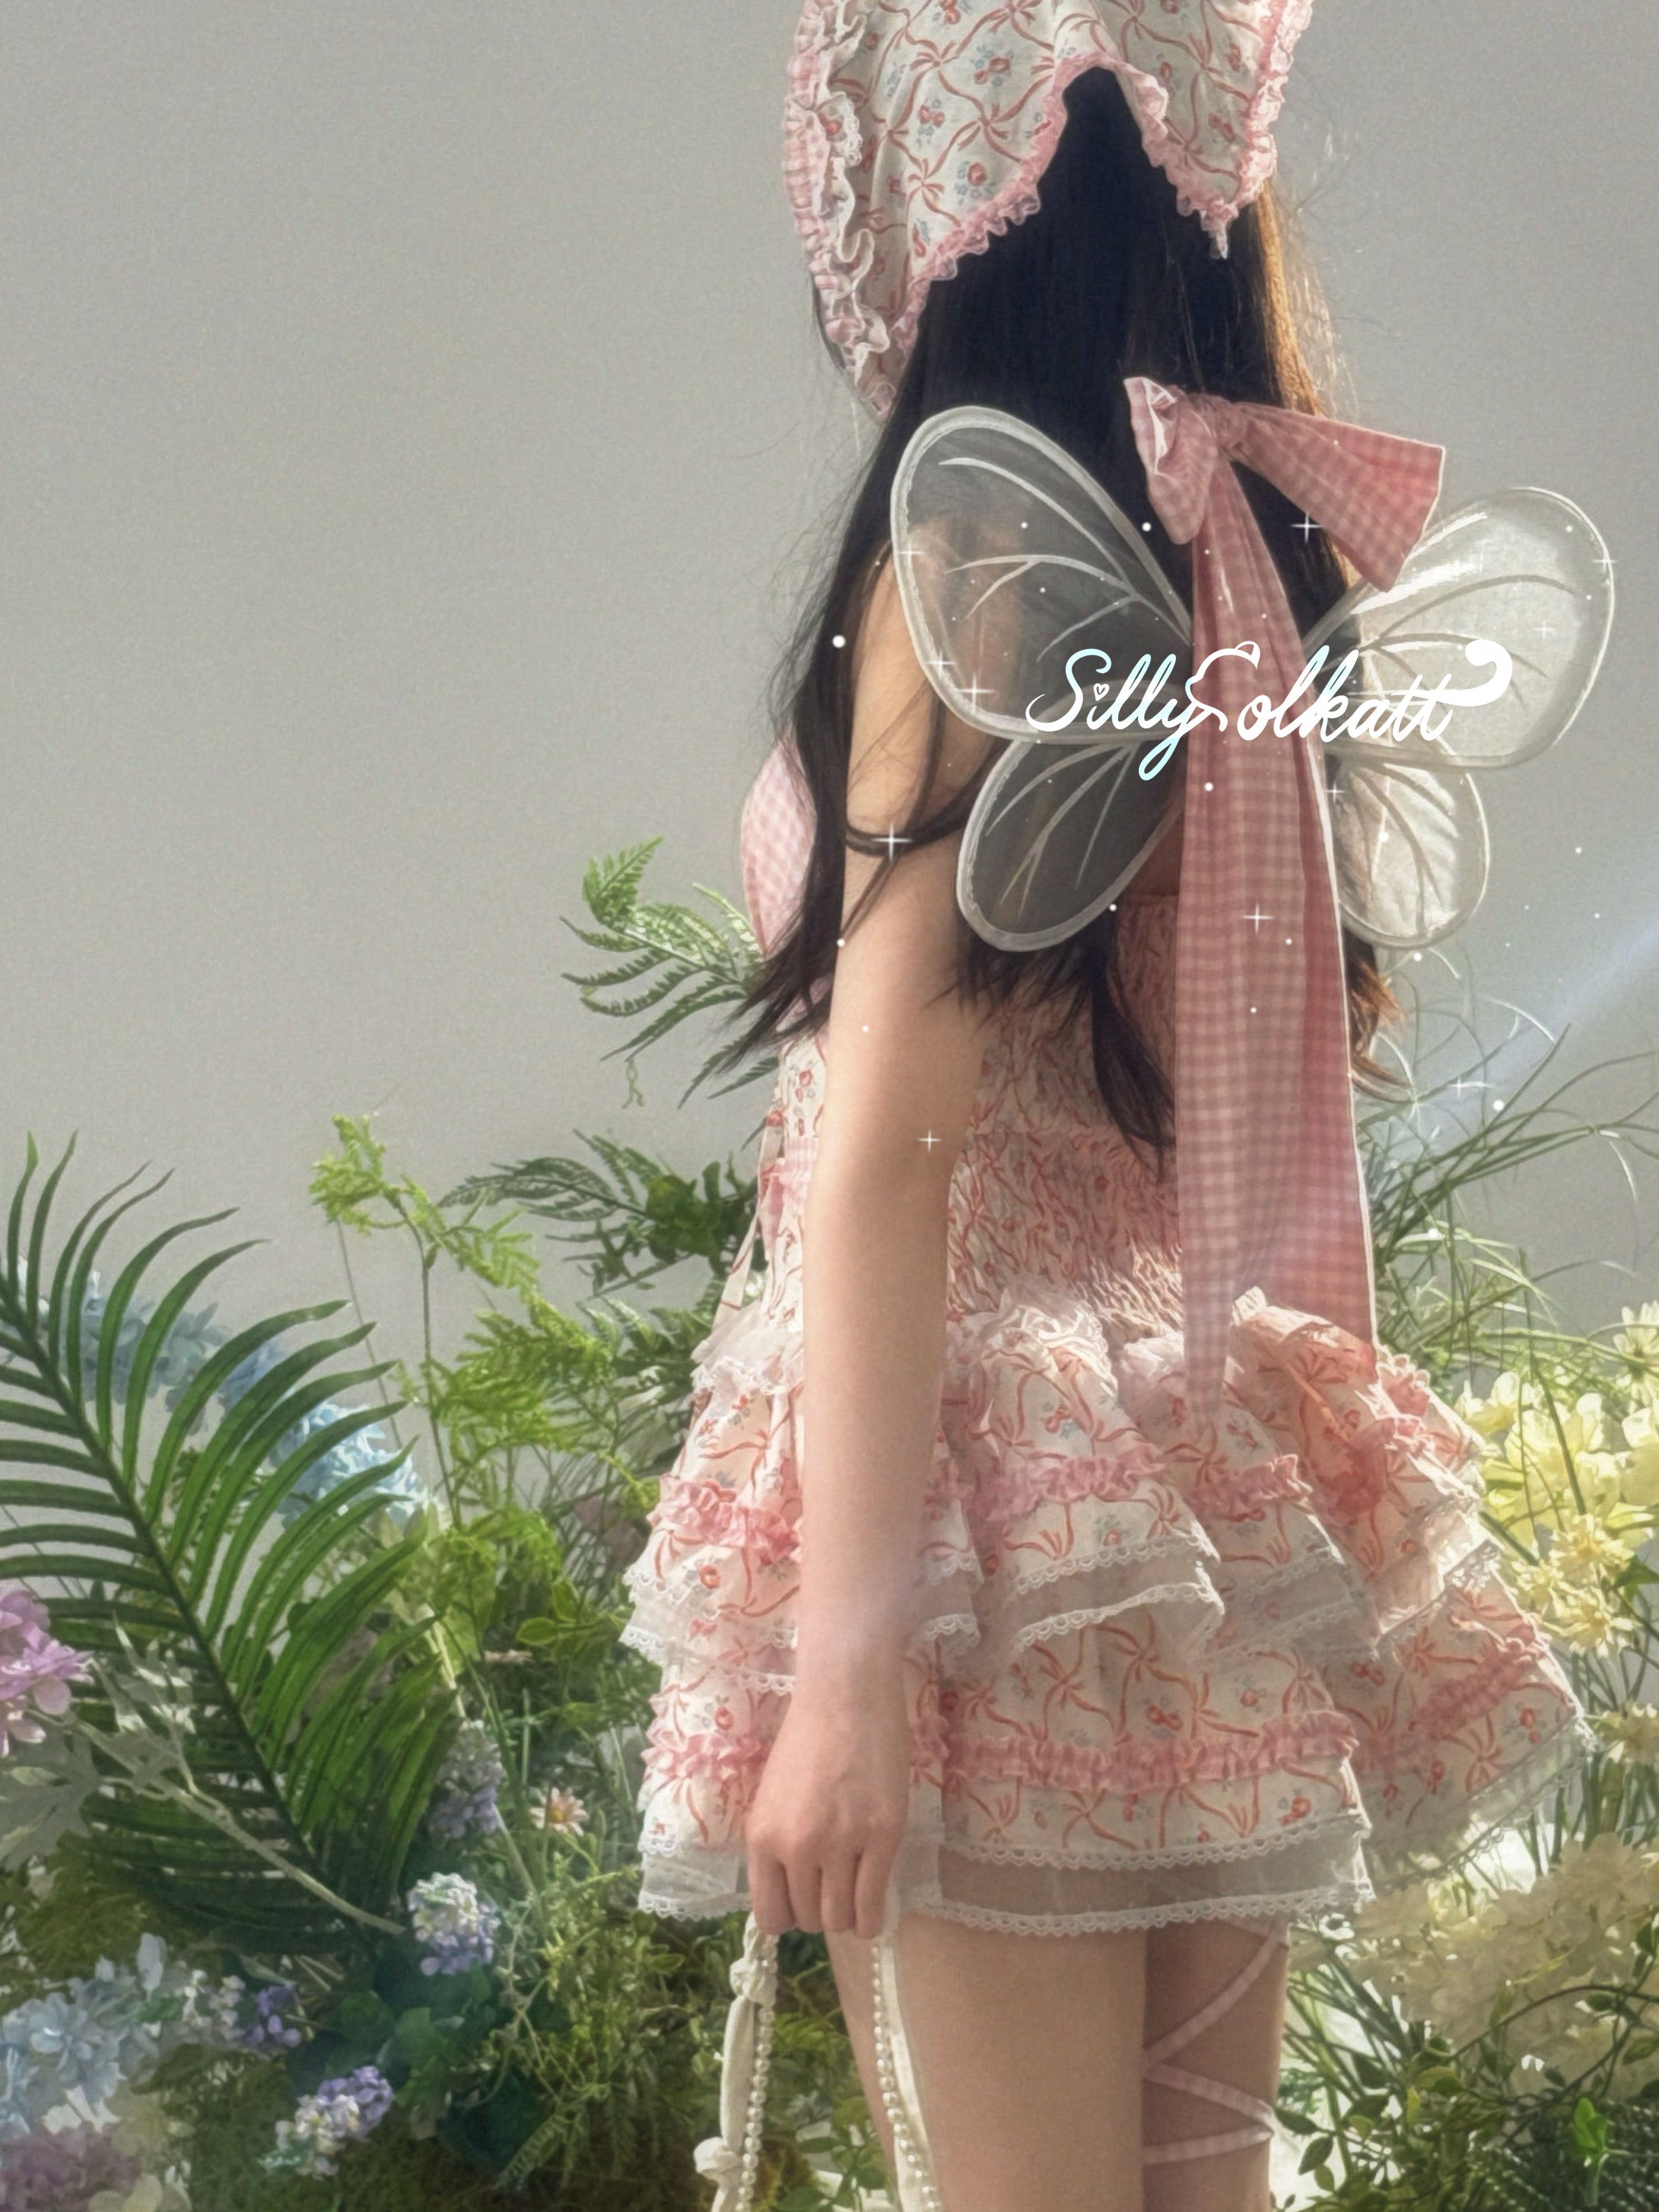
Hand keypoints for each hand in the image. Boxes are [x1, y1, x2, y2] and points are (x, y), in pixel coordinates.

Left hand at [745, 1654, 910, 1938]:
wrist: (846, 1694)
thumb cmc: (807, 1737)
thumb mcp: (774, 1796)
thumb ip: (777, 1843)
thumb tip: (788, 1892)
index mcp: (762, 1836)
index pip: (770, 1914)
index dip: (788, 1916)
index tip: (802, 1904)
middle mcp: (797, 1846)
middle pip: (808, 1918)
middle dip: (820, 1912)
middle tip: (833, 1891)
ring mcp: (842, 1842)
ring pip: (841, 1918)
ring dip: (848, 1916)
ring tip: (854, 1897)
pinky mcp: (883, 1835)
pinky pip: (874, 1903)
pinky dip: (874, 1918)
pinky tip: (875, 1913)